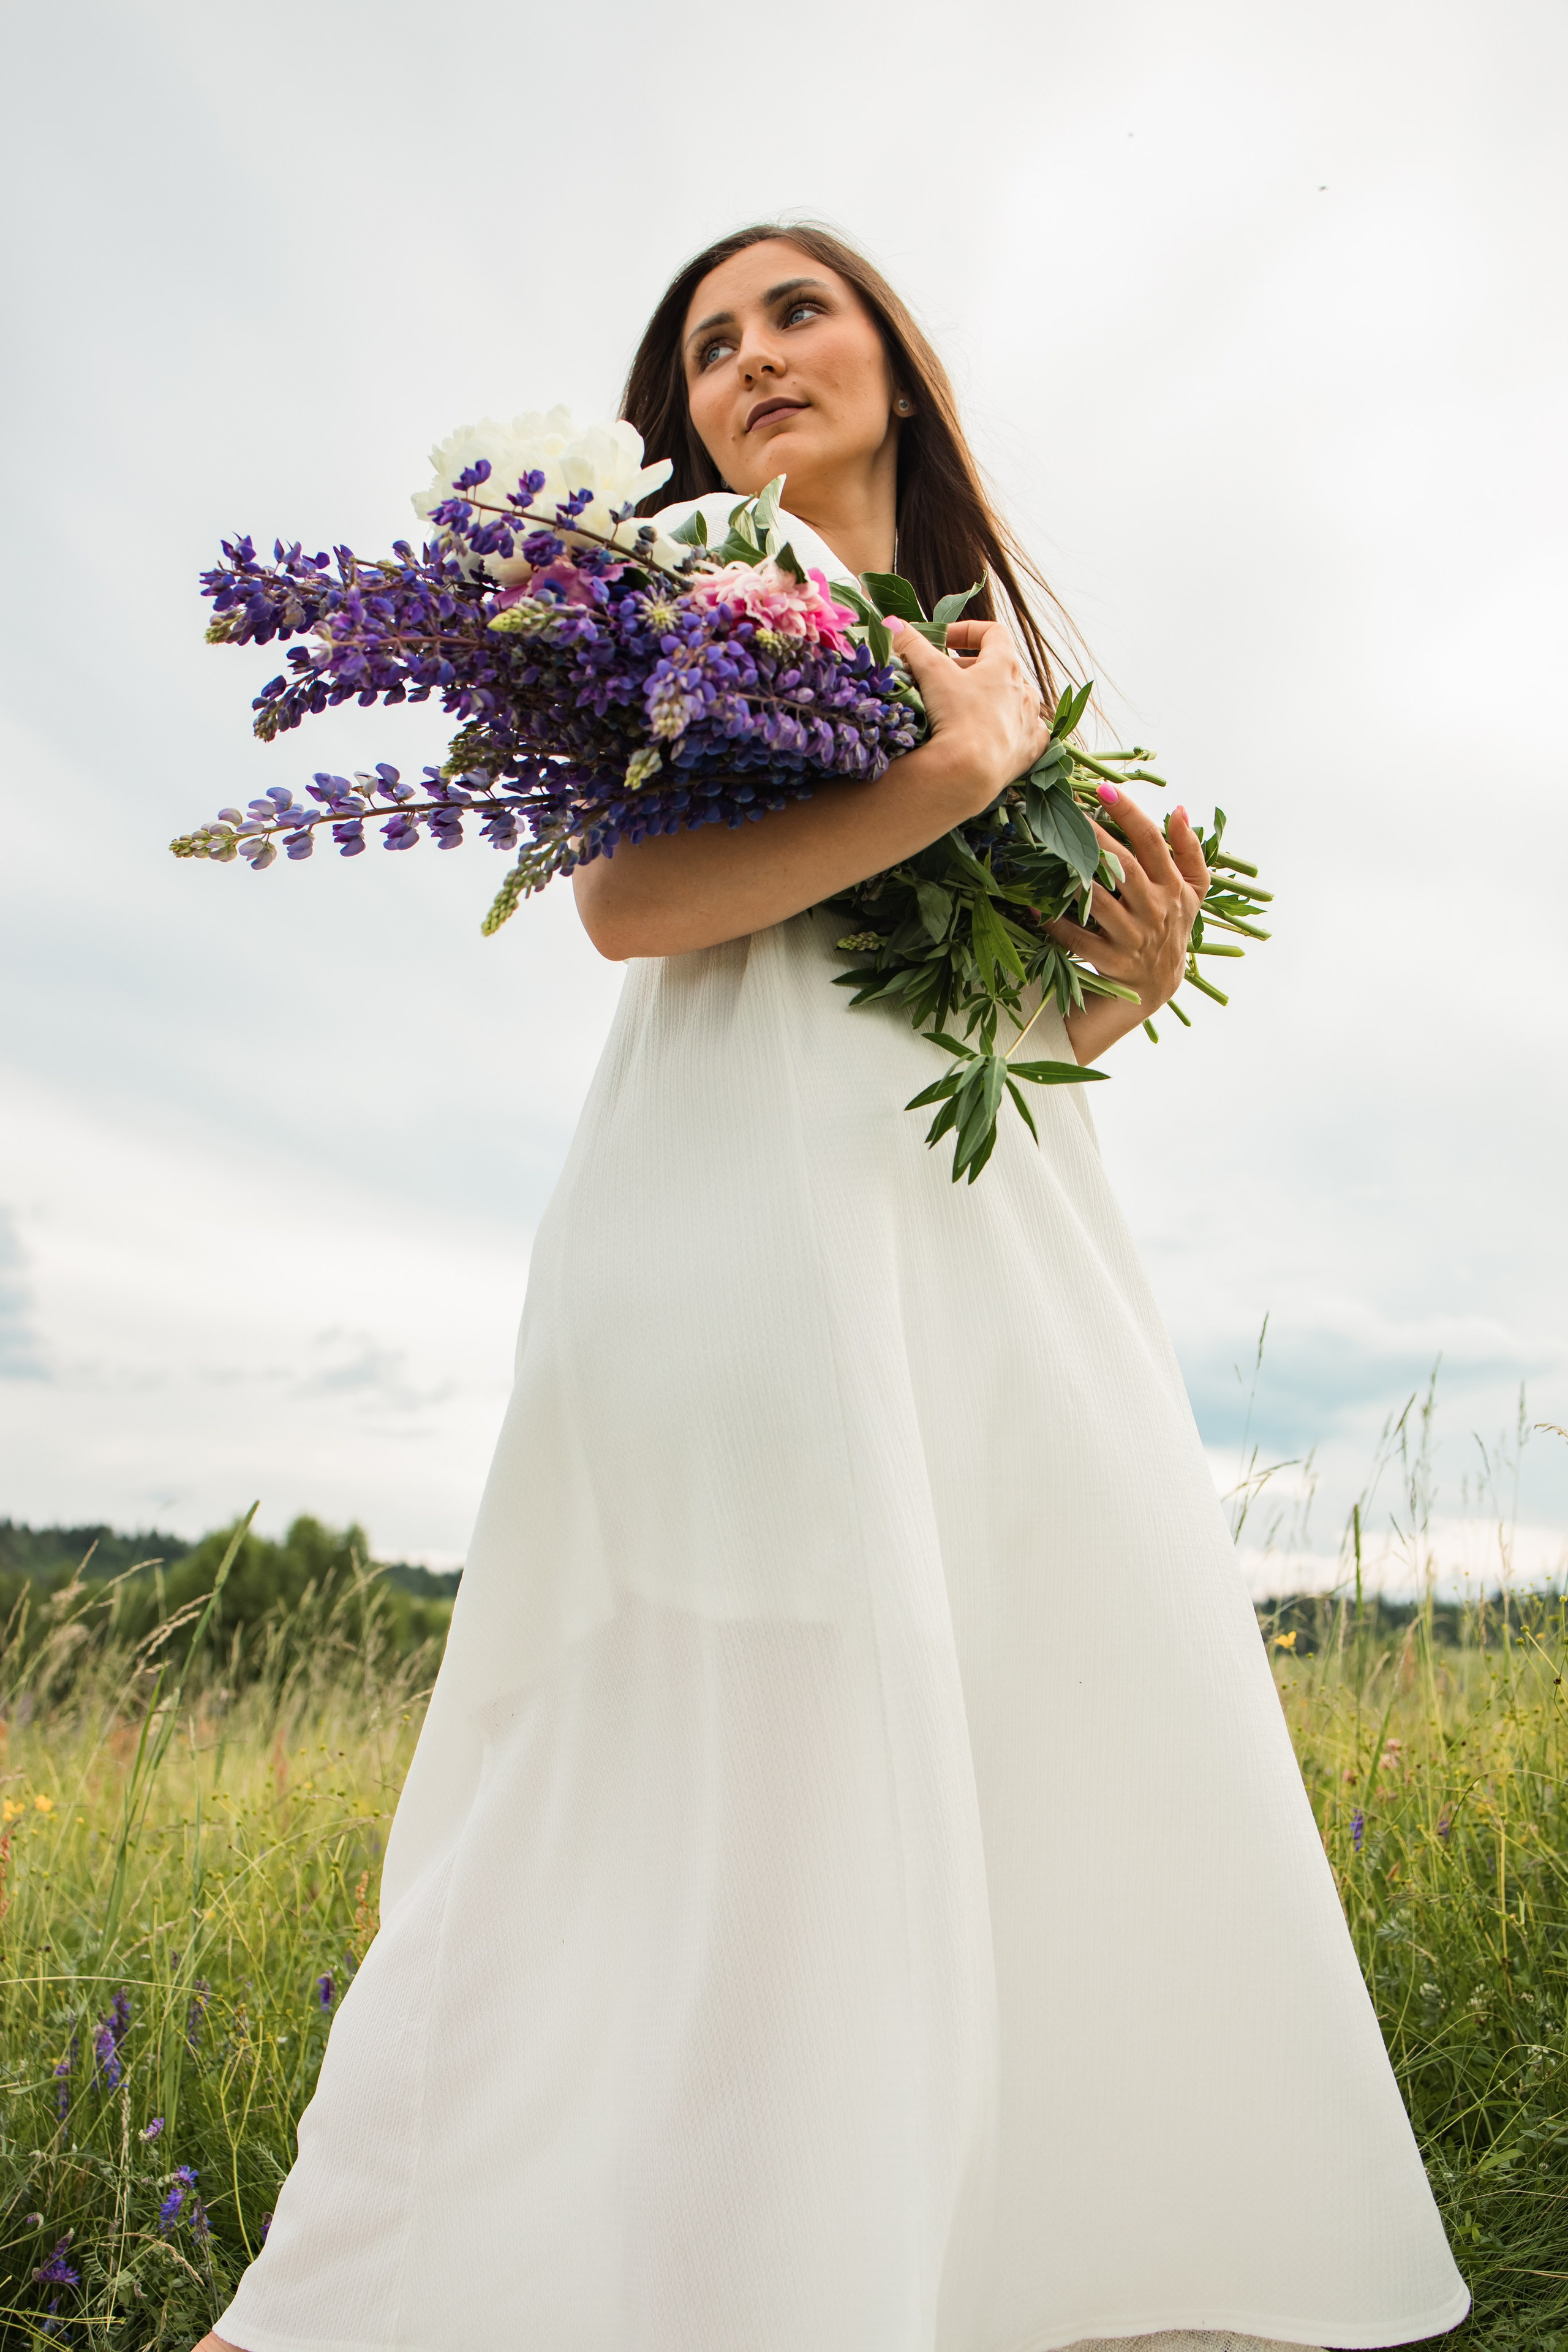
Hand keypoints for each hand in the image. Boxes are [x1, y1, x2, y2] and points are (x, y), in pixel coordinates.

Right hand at [887, 617, 1050, 822]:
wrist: (972, 772)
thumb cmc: (956, 716)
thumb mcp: (930, 673)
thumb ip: (911, 644)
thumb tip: (891, 623)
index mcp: (1004, 664)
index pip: (992, 632)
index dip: (967, 631)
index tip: (943, 641)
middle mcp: (1023, 690)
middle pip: (1002, 667)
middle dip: (973, 669)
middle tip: (946, 678)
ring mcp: (1029, 721)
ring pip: (1018, 699)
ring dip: (997, 698)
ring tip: (972, 706)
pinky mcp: (1029, 751)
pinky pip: (1030, 733)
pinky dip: (1015, 730)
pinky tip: (1000, 733)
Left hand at [1047, 790, 1209, 1017]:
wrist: (1159, 986)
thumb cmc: (1171, 928)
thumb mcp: (1192, 892)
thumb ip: (1190, 852)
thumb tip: (1178, 810)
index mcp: (1174, 888)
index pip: (1152, 843)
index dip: (1130, 814)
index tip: (1105, 788)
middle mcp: (1155, 910)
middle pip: (1125, 867)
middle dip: (1096, 838)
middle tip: (1067, 812)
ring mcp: (1133, 937)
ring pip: (1101, 902)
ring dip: (1074, 879)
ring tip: (1048, 853)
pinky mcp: (1112, 961)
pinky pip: (1079, 939)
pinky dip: (1057, 924)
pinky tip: (1035, 907)